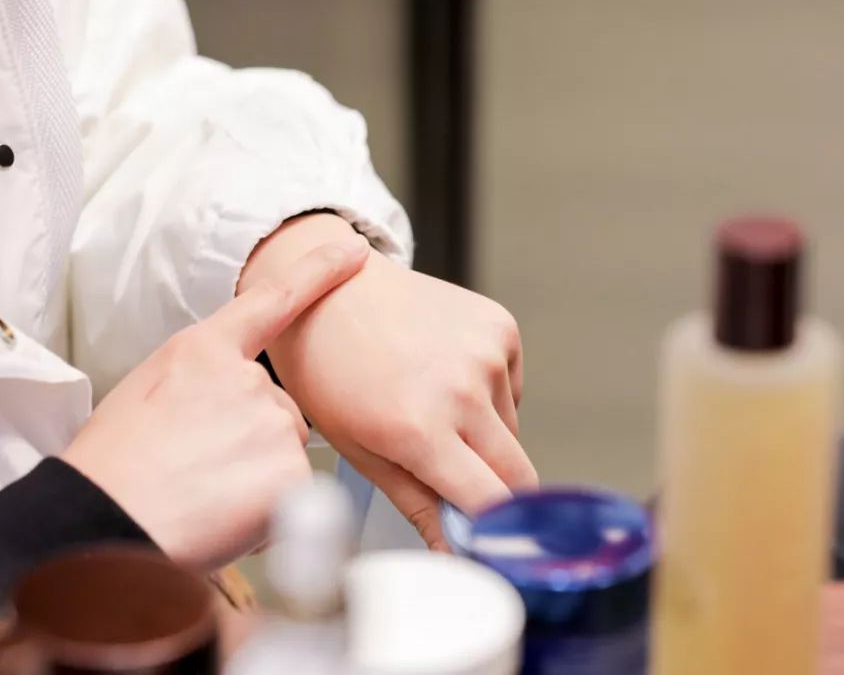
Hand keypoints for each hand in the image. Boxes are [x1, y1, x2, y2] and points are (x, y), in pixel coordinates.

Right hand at [63, 236, 369, 570]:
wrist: (102, 521)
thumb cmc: (113, 467)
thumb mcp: (147, 393)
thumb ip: (201, 383)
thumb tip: (224, 411)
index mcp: (202, 351)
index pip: (273, 299)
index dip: (318, 271)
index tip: (352, 250)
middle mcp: (246, 379)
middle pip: (278, 408)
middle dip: (253, 441)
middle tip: (199, 468)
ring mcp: (272, 423)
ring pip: (284, 453)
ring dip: (258, 478)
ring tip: (202, 495)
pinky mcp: (290, 473)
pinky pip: (292, 495)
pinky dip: (266, 513)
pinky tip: (221, 517)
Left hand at [241, 214, 536, 549]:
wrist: (325, 291)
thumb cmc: (327, 371)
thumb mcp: (359, 449)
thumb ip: (417, 504)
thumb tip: (455, 553)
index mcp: (419, 429)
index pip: (491, 504)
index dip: (492, 531)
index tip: (482, 542)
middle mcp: (462, 390)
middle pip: (518, 474)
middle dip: (496, 492)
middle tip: (454, 483)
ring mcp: (486, 353)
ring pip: (512, 430)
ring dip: (485, 438)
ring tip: (430, 410)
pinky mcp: (499, 326)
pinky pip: (511, 387)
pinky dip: (487, 395)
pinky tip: (442, 375)